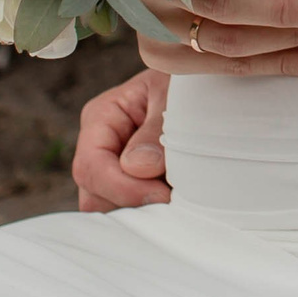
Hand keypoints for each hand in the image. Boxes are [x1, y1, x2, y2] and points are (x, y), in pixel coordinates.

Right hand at [72, 68, 171, 210]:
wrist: (206, 88)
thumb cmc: (185, 84)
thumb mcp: (173, 96)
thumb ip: (155, 131)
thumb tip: (137, 168)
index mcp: (101, 117)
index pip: (91, 166)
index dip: (122, 188)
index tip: (162, 194)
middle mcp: (99, 146)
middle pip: (94, 196)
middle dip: (132, 202)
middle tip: (175, 198)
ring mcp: (112, 169)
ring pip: (110, 209)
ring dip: (144, 209)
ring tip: (179, 193)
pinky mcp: (132, 185)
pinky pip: (131, 212)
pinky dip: (152, 212)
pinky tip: (176, 198)